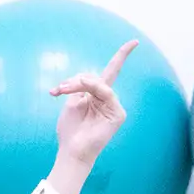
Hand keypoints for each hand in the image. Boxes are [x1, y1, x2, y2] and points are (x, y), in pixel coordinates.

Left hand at [52, 41, 136, 165]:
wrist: (71, 151)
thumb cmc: (70, 130)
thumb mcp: (72, 103)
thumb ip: (80, 88)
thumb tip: (84, 78)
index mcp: (97, 96)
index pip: (110, 73)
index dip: (121, 57)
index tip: (134, 42)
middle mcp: (107, 99)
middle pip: (95, 77)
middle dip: (75, 80)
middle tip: (58, 89)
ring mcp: (114, 106)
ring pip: (99, 83)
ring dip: (78, 83)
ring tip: (62, 90)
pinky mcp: (118, 114)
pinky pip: (106, 93)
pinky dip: (93, 89)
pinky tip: (83, 95)